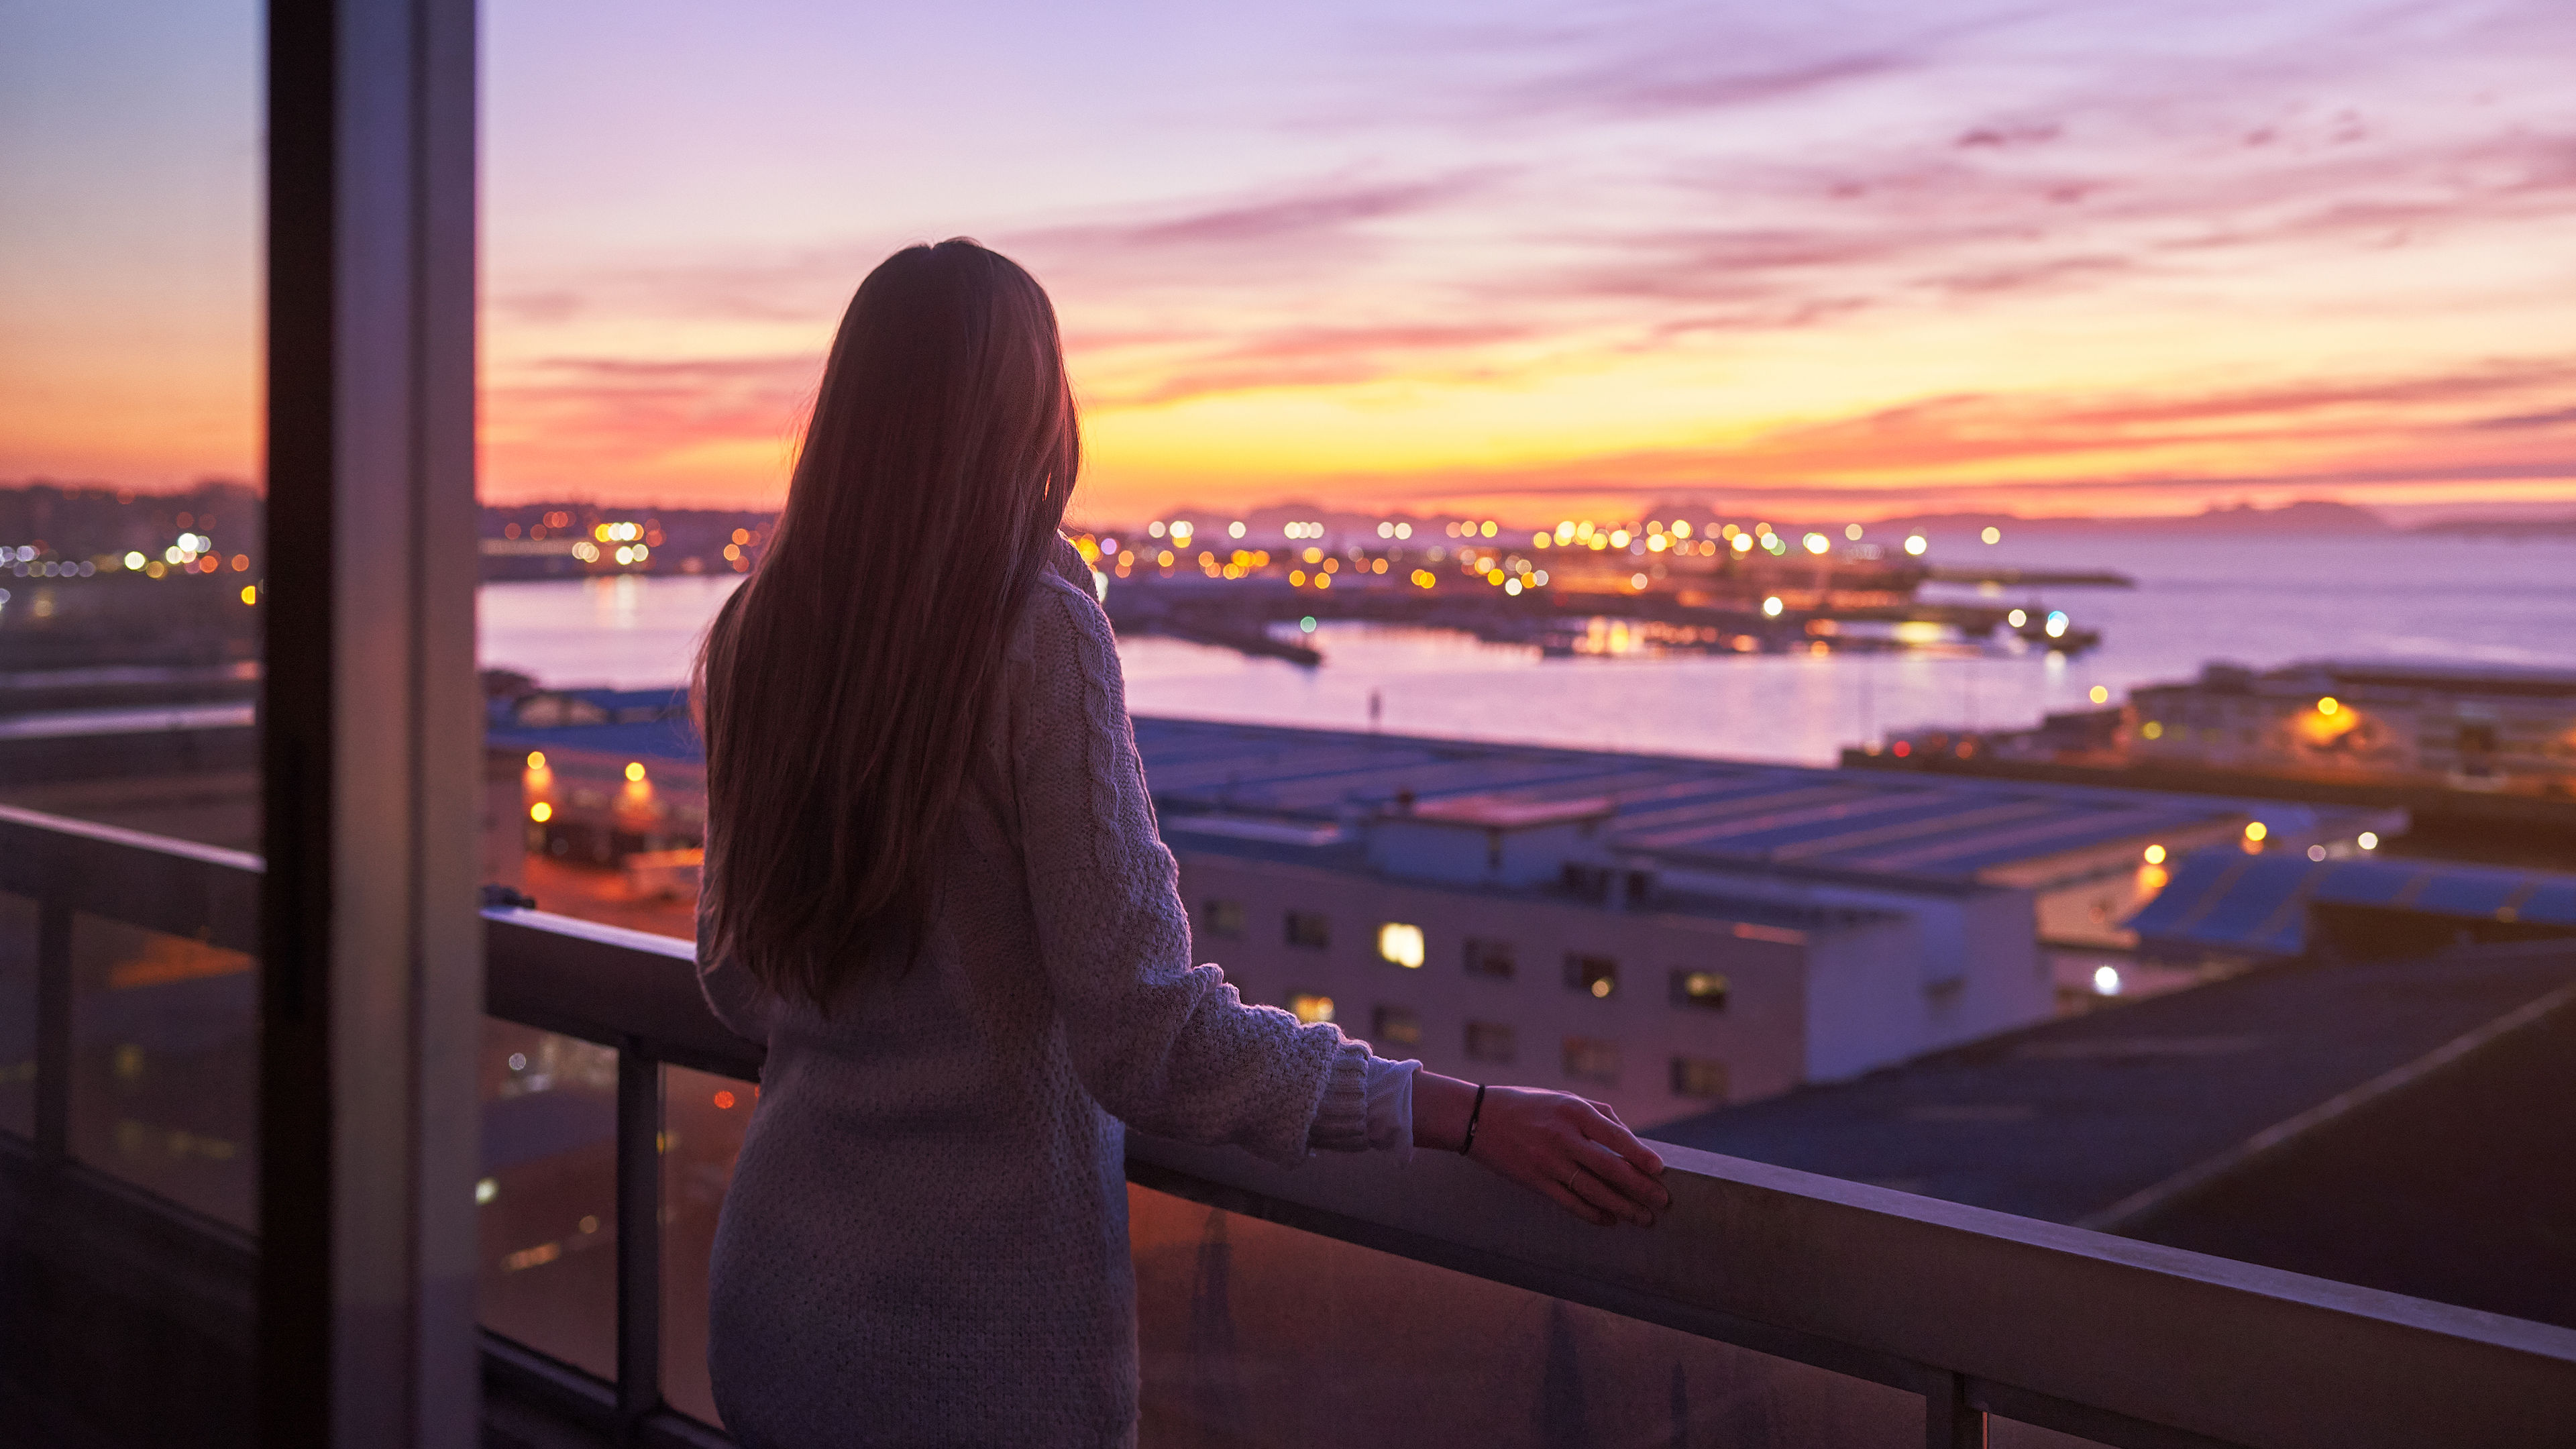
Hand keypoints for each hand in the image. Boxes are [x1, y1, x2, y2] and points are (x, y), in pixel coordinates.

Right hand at [1415, 1074, 1669, 1226]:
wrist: (1476, 1118)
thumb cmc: (1527, 1104)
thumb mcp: (1563, 1097)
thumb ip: (1599, 1113)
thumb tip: (1630, 1138)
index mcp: (1572, 1110)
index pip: (1615, 1136)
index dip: (1640, 1154)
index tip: (1660, 1169)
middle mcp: (1562, 1137)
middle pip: (1609, 1168)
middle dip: (1640, 1187)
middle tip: (1663, 1201)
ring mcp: (1547, 1162)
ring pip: (1593, 1191)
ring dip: (1622, 1207)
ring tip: (1644, 1218)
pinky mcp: (1535, 1181)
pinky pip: (1569, 1203)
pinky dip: (1592, 1214)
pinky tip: (1610, 1220)